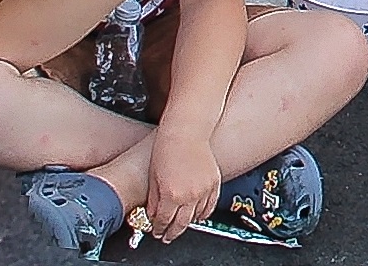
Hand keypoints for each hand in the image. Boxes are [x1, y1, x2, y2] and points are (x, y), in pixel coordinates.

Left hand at [138, 120, 226, 241]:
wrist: (186, 131)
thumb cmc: (167, 147)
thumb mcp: (153, 176)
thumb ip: (154, 200)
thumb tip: (153, 215)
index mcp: (171, 194)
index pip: (164, 220)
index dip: (159, 229)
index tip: (157, 232)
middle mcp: (189, 195)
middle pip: (181, 224)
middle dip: (172, 233)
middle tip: (167, 237)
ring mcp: (204, 190)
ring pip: (197, 217)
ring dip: (188, 224)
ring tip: (180, 227)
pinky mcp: (214, 184)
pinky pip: (210, 206)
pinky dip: (203, 214)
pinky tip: (197, 216)